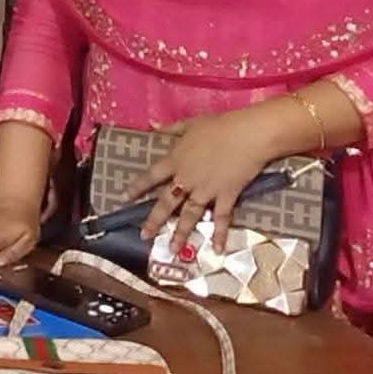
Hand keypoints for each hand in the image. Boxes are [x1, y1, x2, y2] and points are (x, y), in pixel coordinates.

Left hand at [127, 111, 276, 253]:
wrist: (247, 135)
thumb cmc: (219, 126)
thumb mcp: (190, 123)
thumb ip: (170, 128)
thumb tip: (150, 124)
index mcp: (175, 160)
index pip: (151, 177)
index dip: (137, 188)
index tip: (124, 199)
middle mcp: (186, 179)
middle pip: (166, 202)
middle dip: (154, 220)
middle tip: (144, 236)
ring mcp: (206, 190)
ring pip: (189, 215)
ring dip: (180, 233)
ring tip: (172, 249)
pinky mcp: (226, 196)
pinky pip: (221, 218)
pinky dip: (219, 234)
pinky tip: (217, 250)